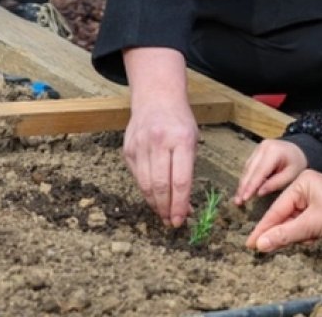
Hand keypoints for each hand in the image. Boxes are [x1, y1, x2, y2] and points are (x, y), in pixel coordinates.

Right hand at [122, 47, 197, 227]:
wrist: (156, 98)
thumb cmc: (180, 122)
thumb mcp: (192, 140)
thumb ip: (188, 170)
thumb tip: (186, 204)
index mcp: (181, 140)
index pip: (180, 180)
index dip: (180, 204)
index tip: (181, 220)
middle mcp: (158, 142)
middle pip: (159, 185)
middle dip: (166, 208)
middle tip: (171, 222)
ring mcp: (140, 146)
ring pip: (144, 184)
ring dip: (154, 204)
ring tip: (163, 215)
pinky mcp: (128, 150)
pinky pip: (136, 176)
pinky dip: (145, 191)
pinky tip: (153, 198)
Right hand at [233, 140, 308, 205]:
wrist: (298, 149)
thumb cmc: (297, 163)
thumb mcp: (291, 175)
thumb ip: (275, 183)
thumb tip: (258, 193)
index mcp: (273, 151)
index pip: (259, 171)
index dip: (251, 186)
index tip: (244, 198)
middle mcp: (263, 147)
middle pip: (250, 170)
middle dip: (243, 187)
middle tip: (238, 202)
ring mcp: (258, 148)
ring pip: (247, 168)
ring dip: (242, 184)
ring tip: (238, 198)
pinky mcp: (255, 152)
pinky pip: (248, 166)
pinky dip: (246, 178)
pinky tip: (242, 189)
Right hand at [246, 173, 321, 251]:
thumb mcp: (312, 224)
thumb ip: (285, 234)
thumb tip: (262, 243)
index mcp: (302, 182)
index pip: (277, 209)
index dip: (263, 228)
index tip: (250, 243)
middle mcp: (308, 189)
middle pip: (284, 216)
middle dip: (279, 232)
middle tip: (262, 249)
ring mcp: (317, 201)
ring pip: (295, 223)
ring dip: (295, 235)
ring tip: (297, 242)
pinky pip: (306, 226)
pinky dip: (306, 235)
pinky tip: (312, 239)